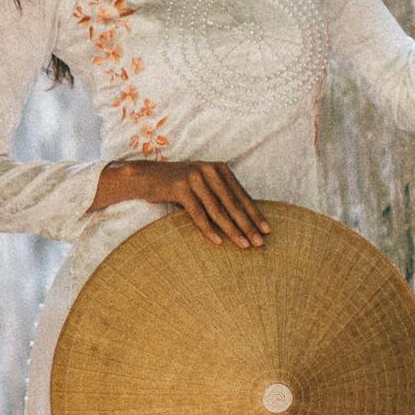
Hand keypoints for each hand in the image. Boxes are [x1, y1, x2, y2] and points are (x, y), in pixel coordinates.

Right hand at [99, 157, 267, 249]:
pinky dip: (209, 229)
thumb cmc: (178, 185)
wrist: (146, 177)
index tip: (267, 231)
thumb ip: (221, 195)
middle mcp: (210, 170)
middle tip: (259, 243)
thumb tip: (246, 219)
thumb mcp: (203, 186)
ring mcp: (195, 177)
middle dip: (248, 226)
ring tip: (243, 245)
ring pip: (218, 210)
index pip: (242, 196)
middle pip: (233, 204)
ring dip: (232, 230)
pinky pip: (198, 213)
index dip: (255, 214)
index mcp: (220, 168)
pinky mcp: (180, 187)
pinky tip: (218, 242)